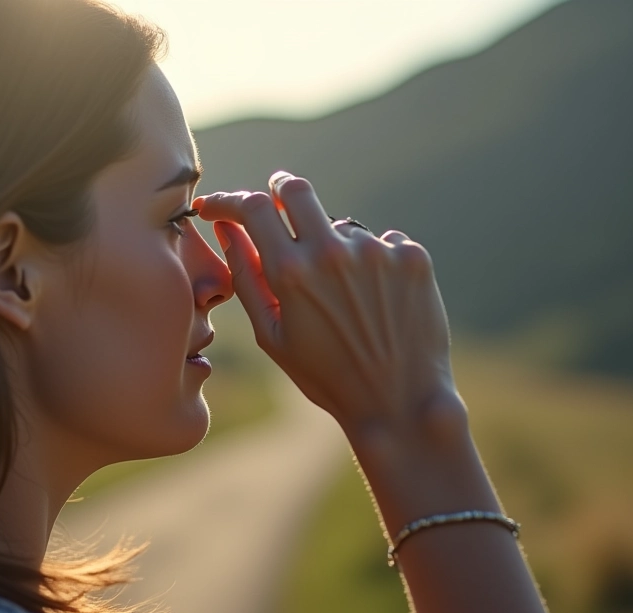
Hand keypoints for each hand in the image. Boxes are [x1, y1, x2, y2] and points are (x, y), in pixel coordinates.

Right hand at [195, 172, 463, 439]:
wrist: (399, 402)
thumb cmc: (327, 377)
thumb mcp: (273, 336)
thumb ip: (245, 278)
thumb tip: (227, 230)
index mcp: (291, 273)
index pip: (253, 208)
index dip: (229, 201)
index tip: (220, 208)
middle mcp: (333, 252)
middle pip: (297, 190)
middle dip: (280, 191)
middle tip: (278, 203)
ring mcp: (377, 251)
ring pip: (342, 229)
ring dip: (334, 250)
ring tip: (347, 301)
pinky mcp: (412, 257)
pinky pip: (383, 243)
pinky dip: (374, 264)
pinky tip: (378, 303)